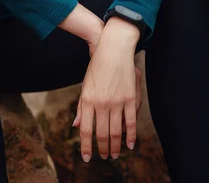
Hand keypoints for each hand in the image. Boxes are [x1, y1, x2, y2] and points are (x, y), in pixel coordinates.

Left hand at [72, 25, 142, 160]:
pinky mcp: (130, 98)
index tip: (87, 158)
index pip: (86, 131)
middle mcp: (101, 103)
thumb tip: (77, 126)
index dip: (86, 147)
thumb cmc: (97, 68)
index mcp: (88, 101)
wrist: (112, 50)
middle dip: (102, 149)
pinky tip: (130, 144)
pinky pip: (131, 122)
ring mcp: (117, 102)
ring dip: (116, 146)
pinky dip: (130, 136)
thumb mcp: (85, 86)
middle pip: (101, 134)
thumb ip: (82, 107)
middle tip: (104, 157)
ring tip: (115, 154)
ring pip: (116, 131)